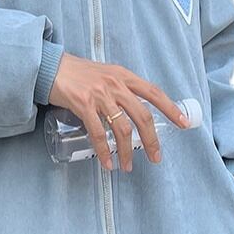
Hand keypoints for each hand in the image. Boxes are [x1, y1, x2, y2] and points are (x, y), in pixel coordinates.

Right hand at [48, 52, 189, 171]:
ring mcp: (100, 96)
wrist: (50, 67)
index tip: (183, 123)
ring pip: (122, 129)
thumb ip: (120, 88)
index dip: (170, 108)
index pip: (153, 92)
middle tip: (155, 157)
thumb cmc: (77, 73)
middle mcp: (115, 85)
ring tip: (127, 166)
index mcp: (124, 76)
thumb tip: (133, 108)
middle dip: (152, 141)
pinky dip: (104, 151)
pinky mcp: (84, 105)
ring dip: (127, 152)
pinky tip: (107, 162)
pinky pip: (98, 133)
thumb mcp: (106, 74)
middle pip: (143, 116)